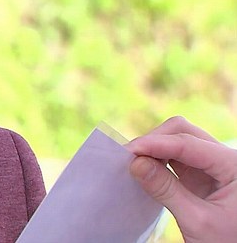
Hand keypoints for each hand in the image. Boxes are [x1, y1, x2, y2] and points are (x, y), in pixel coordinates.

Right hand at [126, 116, 236, 242]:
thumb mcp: (197, 221)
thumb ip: (166, 190)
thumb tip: (135, 163)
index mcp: (235, 166)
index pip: (189, 143)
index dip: (156, 143)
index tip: (128, 151)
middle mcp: (226, 160)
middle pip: (185, 133)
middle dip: (156, 140)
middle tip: (130, 157)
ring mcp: (214, 166)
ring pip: (180, 141)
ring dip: (156, 148)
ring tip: (135, 163)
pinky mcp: (203, 175)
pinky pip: (178, 156)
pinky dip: (159, 159)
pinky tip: (145, 168)